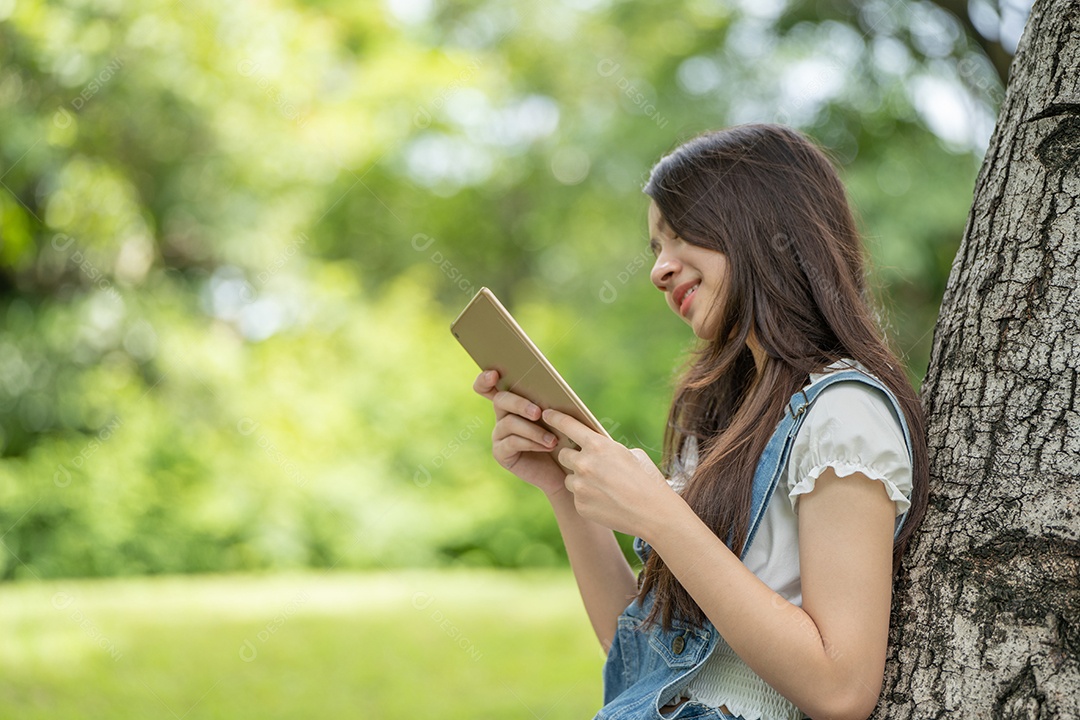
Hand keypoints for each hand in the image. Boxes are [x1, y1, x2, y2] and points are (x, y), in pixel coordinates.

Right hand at [473, 370, 566, 495]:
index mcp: (513, 401)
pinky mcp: (501, 453)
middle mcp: (502, 415)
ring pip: (510, 423)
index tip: (494, 374)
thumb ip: (549, 402)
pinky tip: (548, 446)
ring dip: (533, 430)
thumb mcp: (558, 416)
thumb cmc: (563, 436)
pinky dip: (532, 443)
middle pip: (500, 400)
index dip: (485, 379)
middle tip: (538, 412)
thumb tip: (550, 389)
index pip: (489, 386)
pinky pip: (513, 442)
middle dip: (519, 404)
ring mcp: (499, 434)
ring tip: (553, 439)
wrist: (565, 466)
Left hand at [542, 408, 679, 536]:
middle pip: (563, 454)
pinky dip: (587, 498)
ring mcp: (580, 486)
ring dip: (579, 479)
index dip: (555, 418)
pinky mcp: (580, 505)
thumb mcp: (632, 455)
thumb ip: (608, 450)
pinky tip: (605, 501)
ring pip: (569, 478)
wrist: (654, 514)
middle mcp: (584, 464)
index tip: (546, 415)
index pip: (568, 425)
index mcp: (598, 446)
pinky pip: (577, 497)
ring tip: (602, 486)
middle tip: (585, 462)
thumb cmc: (647, 481)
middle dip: (572, 457)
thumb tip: (595, 450)